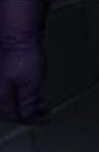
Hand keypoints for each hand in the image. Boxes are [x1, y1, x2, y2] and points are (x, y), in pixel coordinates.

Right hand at [0, 0, 50, 123]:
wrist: (17, 31)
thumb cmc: (21, 53)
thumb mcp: (30, 84)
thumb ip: (28, 103)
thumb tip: (28, 117)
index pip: (14, 115)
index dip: (30, 120)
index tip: (43, 120)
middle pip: (10, 108)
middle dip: (27, 112)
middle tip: (42, 113)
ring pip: (11, 97)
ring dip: (26, 102)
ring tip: (39, 102)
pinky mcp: (3, 70)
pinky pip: (11, 86)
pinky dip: (22, 91)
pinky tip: (30, 89)